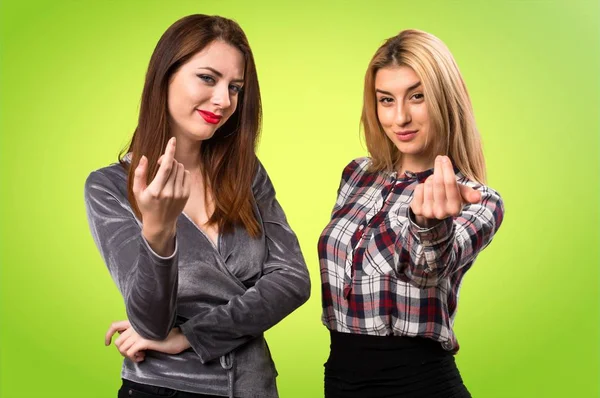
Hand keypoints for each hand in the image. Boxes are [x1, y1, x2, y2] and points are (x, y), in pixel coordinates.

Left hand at [105, 320, 190, 362]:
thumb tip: (125, 342)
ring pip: (123, 348)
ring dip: (129, 356)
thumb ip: (137, 333)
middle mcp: (135, 326)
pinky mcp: (143, 340)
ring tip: (139, 356)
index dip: (108, 335)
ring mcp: (139, 333)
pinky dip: (134, 357)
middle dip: (123, 352)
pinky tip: (142, 357)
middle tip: (133, 354)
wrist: (177, 337)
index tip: (107, 343)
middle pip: (118, 342)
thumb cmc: (164, 336)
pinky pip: (130, 352)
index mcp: (136, 322)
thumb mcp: (148, 333)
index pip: (114, 325)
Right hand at [134, 137, 190, 255]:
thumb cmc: (146, 205)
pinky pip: (186, 175)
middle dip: (168, 160)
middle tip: (161, 164)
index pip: (166, 166)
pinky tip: (173, 179)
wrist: (160, 223)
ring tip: (166, 174)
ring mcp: (180, 194)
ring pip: (181, 168)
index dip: (169, 151)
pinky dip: (180, 172)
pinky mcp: (186, 194)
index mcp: (156, 190)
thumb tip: (143, 157)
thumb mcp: (137, 191)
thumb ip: (139, 174)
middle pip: (174, 165)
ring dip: (174, 166)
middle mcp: (169, 192)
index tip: (172, 140)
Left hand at [410, 156, 481, 227]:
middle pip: (438, 182)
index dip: (447, 168)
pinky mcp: (418, 210)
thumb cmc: (450, 197)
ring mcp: (429, 212)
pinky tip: (426, 190)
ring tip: (434, 182)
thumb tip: (478, 197)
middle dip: (438, 168)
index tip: (444, 158)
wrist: (434, 211)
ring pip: (427, 185)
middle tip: (439, 158)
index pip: (450, 183)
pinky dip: (422, 186)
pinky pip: (418, 189)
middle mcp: (442, 213)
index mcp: (455, 209)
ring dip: (430, 179)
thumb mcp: (461, 194)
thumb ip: (469, 194)